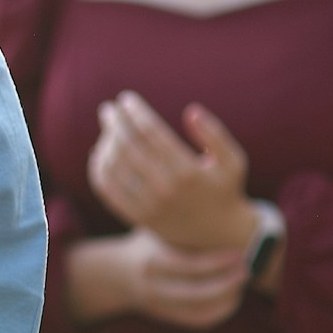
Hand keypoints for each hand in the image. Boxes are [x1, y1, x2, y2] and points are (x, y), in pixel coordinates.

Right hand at [67, 229, 250, 330]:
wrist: (117, 273)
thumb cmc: (148, 243)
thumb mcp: (157, 229)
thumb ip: (183, 225)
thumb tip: (224, 212)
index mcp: (151, 259)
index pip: (188, 265)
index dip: (217, 262)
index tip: (238, 254)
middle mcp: (152, 285)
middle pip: (196, 293)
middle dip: (227, 283)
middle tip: (247, 270)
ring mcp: (159, 304)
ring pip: (201, 310)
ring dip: (227, 298)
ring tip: (241, 282)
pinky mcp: (167, 317)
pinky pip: (199, 320)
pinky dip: (220, 311)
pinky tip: (233, 296)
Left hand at [87, 92, 253, 251]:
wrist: (219, 234)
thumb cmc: (224, 189)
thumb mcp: (233, 161)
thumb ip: (215, 134)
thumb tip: (191, 110)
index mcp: (189, 172)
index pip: (151, 133)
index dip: (136, 112)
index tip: (126, 98)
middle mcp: (166, 189)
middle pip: (128, 146)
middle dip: (114, 122)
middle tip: (109, 108)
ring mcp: (149, 205)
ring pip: (114, 167)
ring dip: (105, 142)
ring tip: (108, 128)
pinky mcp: (137, 217)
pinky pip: (107, 189)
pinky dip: (98, 168)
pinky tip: (100, 152)